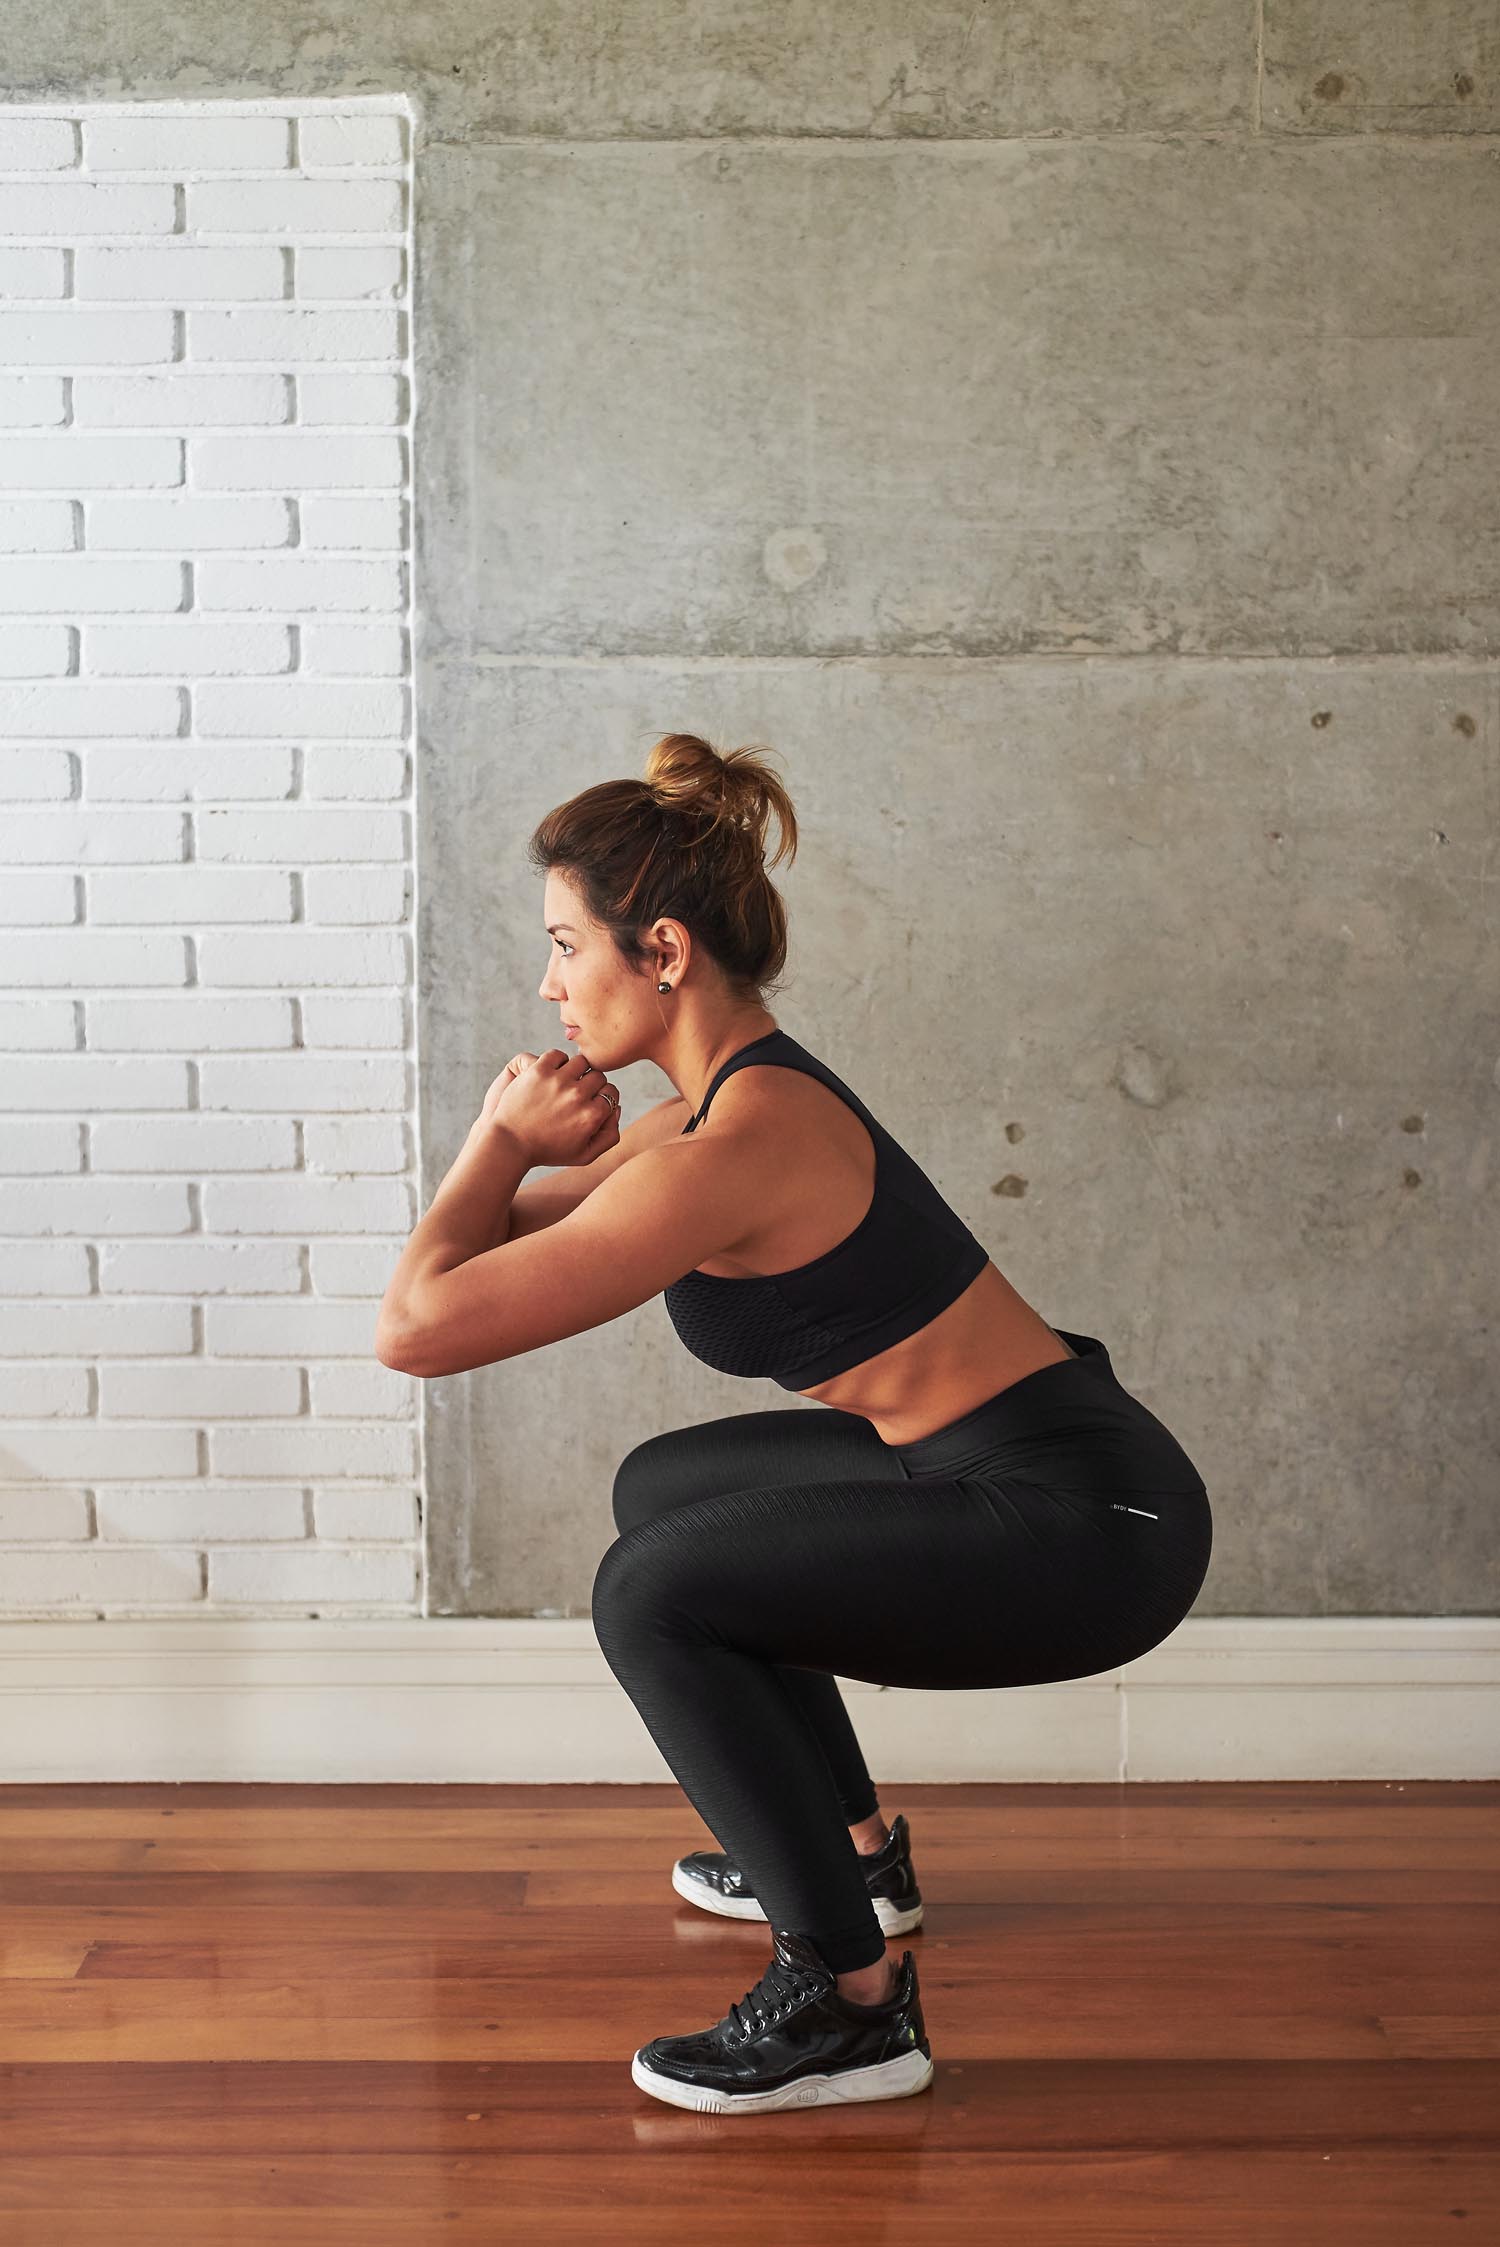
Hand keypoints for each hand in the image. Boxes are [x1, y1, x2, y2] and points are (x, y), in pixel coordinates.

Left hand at [479, 1048, 621, 1167]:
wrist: (510, 1144)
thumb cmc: (547, 1151)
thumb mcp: (584, 1155)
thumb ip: (609, 1136)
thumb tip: (616, 1108)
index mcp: (591, 1116)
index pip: (610, 1093)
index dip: (602, 1096)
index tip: (591, 1100)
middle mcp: (577, 1097)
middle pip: (598, 1076)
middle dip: (590, 1083)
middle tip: (577, 1092)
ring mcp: (557, 1081)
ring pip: (580, 1062)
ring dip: (575, 1070)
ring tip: (565, 1081)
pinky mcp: (538, 1071)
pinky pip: (557, 1055)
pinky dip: (556, 1062)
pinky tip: (552, 1074)